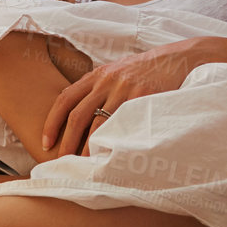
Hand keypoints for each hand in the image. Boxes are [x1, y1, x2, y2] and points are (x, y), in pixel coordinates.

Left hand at [42, 39, 219, 158]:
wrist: (180, 59)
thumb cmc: (148, 71)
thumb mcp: (119, 73)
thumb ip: (100, 89)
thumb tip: (80, 117)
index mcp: (98, 75)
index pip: (65, 99)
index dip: (52, 122)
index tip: (46, 142)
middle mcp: (107, 81)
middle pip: (77, 115)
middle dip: (66, 141)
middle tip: (61, 162)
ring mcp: (125, 89)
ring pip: (98, 125)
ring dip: (88, 148)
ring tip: (84, 166)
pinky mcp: (143, 98)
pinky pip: (123, 126)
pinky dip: (113, 143)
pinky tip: (109, 157)